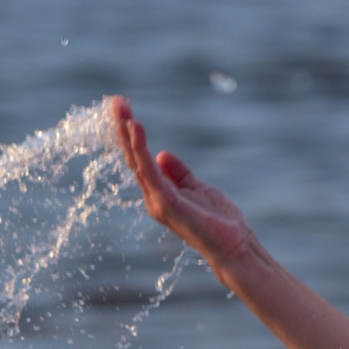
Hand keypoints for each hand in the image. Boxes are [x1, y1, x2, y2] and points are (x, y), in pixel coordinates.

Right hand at [108, 96, 255, 269]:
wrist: (233, 246)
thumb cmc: (218, 221)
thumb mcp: (197, 188)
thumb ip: (179, 173)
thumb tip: (161, 153)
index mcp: (159, 193)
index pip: (140, 159)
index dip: (131, 135)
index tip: (124, 110)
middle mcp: (152, 197)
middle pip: (133, 157)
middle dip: (122, 129)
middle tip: (115, 101)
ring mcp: (157, 200)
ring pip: (137, 161)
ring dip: (127, 133)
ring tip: (120, 109)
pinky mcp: (166, 203)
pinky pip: (149, 171)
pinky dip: (141, 149)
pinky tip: (136, 129)